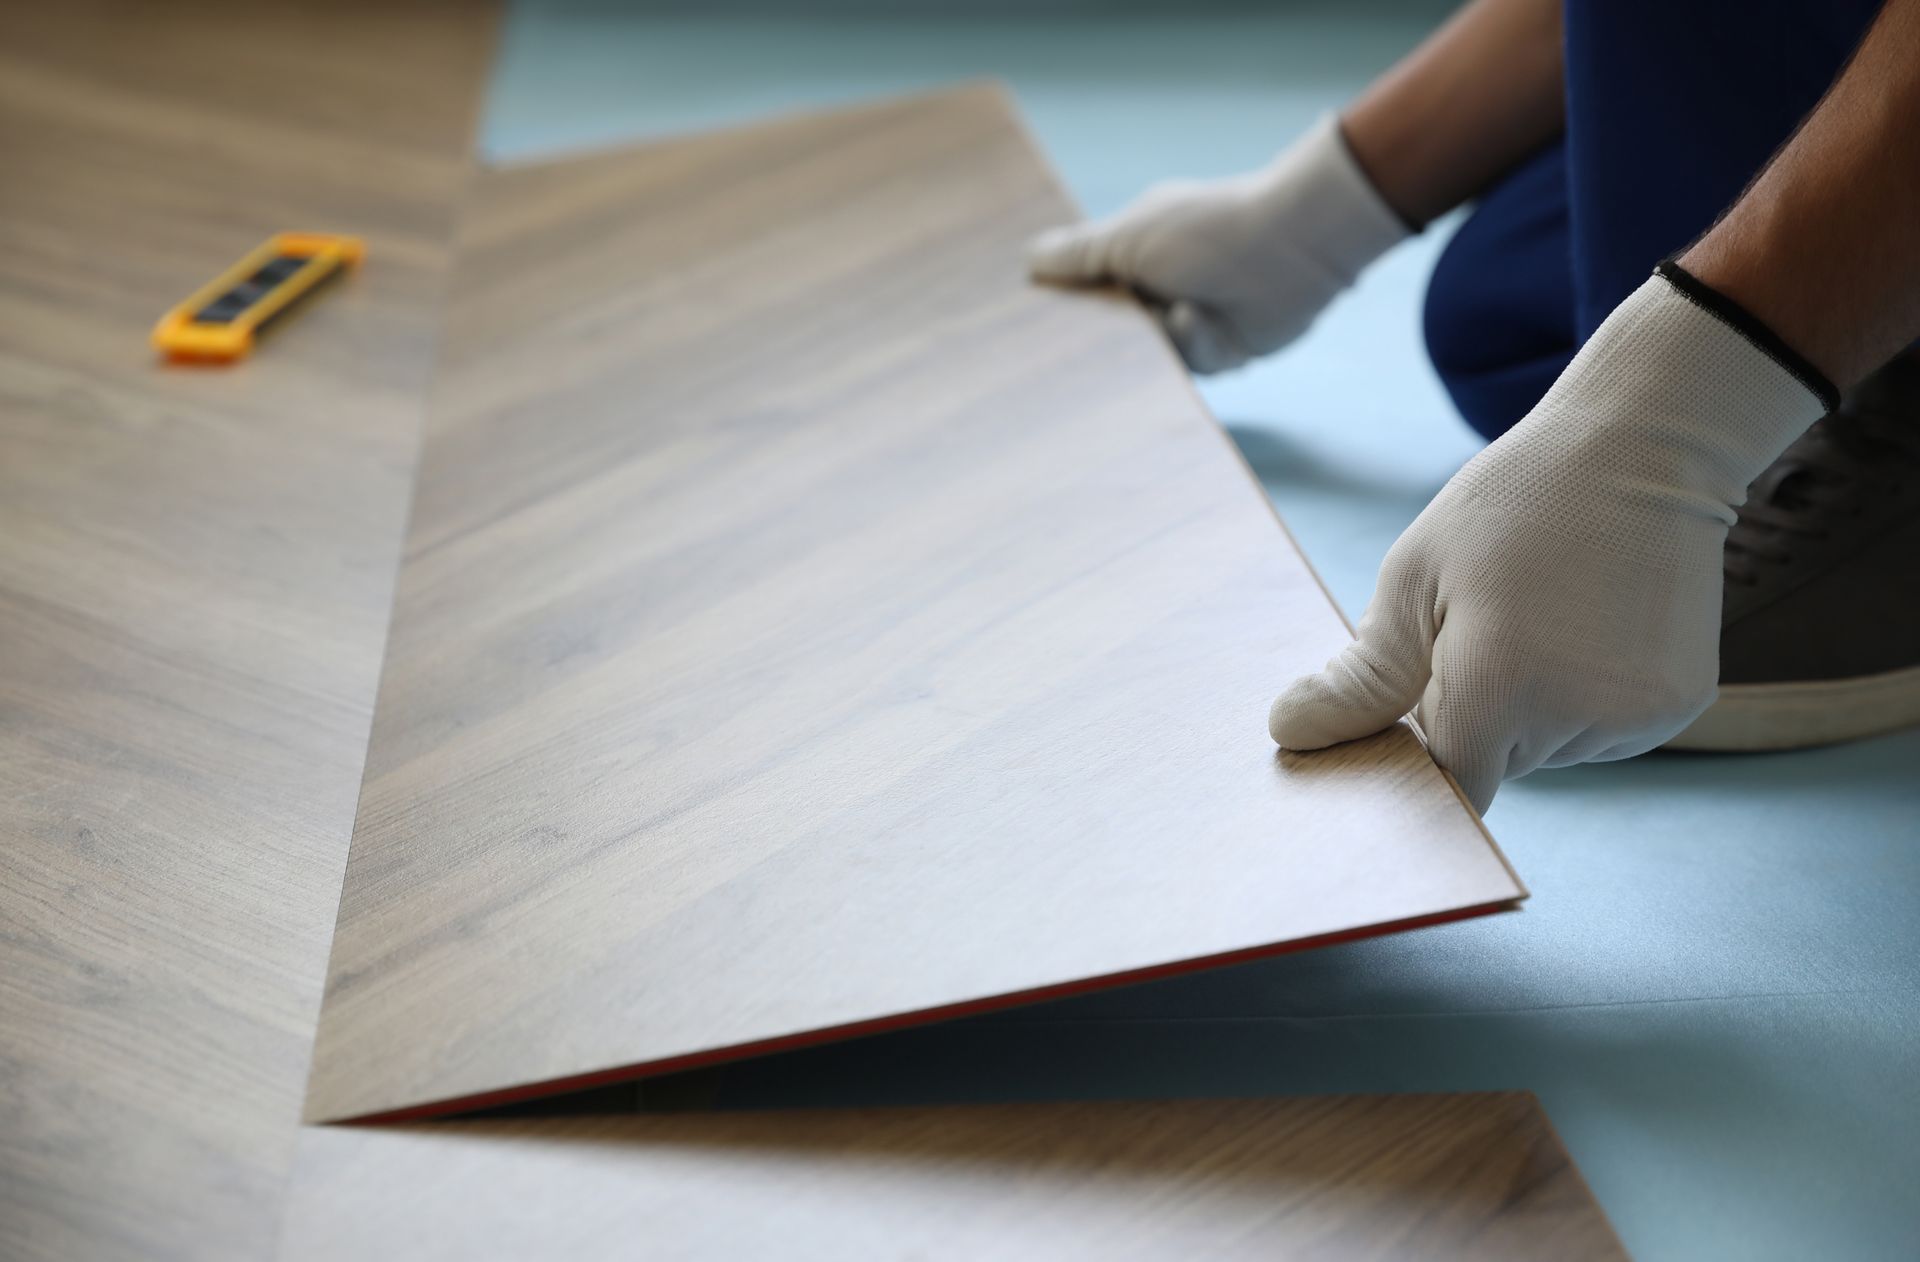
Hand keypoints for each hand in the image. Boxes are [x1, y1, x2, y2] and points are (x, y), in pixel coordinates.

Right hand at [1027, 116, 1407, 372]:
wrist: (1294, 247)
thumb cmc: (1209, 231)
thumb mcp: (1129, 237)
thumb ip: (1079, 254)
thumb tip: (1027, 260)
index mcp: (1132, 257)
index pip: (1083, 291)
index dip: (1062, 309)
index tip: (1029, 327)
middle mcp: (1157, 291)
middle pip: (1110, 333)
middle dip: (1103, 338)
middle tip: (1085, 345)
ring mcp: (1189, 323)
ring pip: (1148, 357)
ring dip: (1158, 336)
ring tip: (1173, 308)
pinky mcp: (1221, 353)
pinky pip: (1189, 365)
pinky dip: (1195, 339)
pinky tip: (1203, 314)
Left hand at [1269, 266, 1829, 811]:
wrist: (1643, 446)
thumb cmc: (1512, 504)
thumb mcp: (1412, 579)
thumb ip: (1360, 678)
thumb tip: (1289, 734)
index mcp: (1499, 683)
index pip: (1446, 781)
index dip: (1422, 747)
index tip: (1417, 696)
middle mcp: (1577, 713)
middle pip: (1496, 763)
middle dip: (1473, 713)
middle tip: (1485, 622)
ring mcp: (1637, 716)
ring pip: (1548, 749)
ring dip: (1529, 705)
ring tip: (1545, 614)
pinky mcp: (1677, 706)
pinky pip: (1601, 732)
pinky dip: (1581, 698)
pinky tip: (1590, 627)